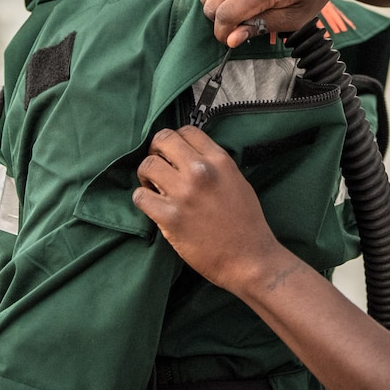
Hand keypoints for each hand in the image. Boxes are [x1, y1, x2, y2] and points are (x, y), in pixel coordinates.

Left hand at [133, 126, 281, 290]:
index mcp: (219, 160)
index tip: (174, 154)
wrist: (249, 258)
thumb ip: (215, 166)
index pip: (187, 131)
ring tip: (154, 188)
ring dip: (146, 176)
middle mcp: (200, 171)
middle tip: (159, 167)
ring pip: (147, 165)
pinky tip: (153, 206)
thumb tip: (190, 157)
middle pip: (163, 140)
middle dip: (156, 151)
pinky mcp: (170, 217)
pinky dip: (143, 199)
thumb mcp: (238, 181)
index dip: (176, 141)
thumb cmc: (247, 222)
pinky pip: (140, 196)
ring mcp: (184, 193)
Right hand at [199, 0, 350, 46]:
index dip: (225, 33)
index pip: (226, 14)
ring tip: (241, 7)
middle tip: (242, 22)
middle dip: (221, 21)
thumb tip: (231, 39)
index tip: (234, 38)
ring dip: (218, 5)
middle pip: (211, 3)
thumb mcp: (295, 18)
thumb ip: (261, 27)